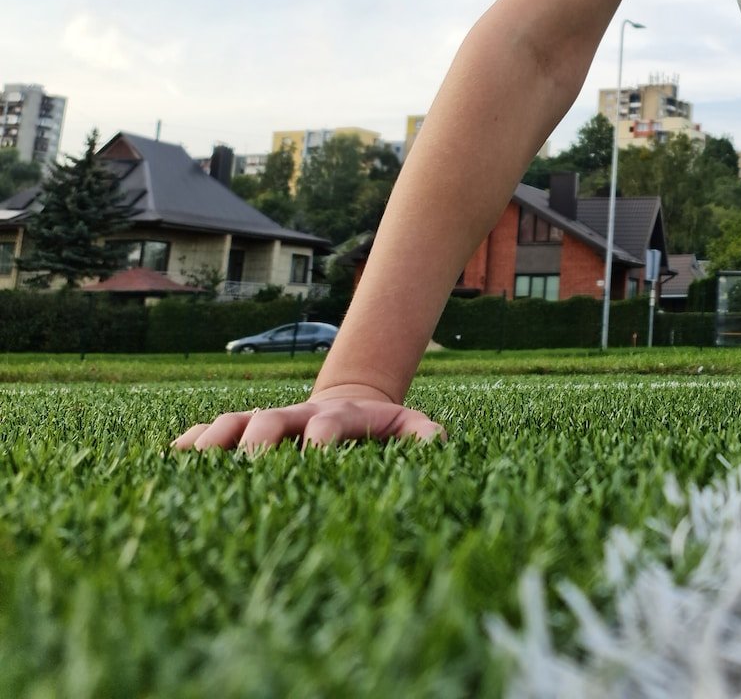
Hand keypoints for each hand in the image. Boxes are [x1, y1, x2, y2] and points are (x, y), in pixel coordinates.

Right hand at [170, 382, 444, 452]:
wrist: (349, 404)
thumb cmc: (378, 429)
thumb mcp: (407, 427)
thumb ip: (423, 434)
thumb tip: (438, 443)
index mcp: (338, 417)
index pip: (329, 424)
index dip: (322, 438)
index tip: (313, 455)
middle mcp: (297, 415)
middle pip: (273, 420)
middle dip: (259, 440)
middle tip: (245, 467)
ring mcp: (267, 420)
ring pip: (236, 420)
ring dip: (215, 438)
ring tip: (191, 459)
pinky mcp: (243, 431)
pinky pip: (212, 431)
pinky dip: (192, 441)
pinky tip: (171, 458)